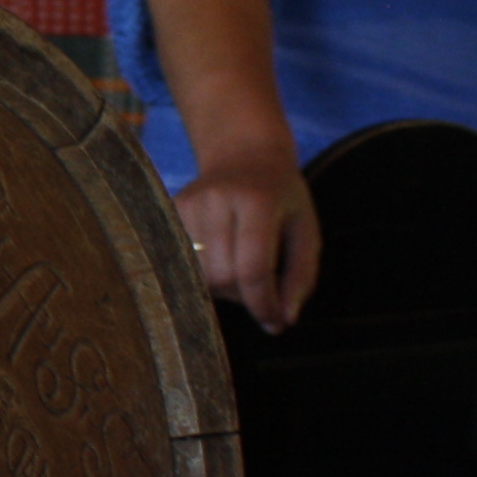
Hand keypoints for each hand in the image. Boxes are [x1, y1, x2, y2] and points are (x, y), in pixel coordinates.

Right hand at [175, 152, 320, 334]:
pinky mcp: (171, 210)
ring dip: (223, 288)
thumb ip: (300, 277)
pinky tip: (221, 257)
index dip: (264, 303)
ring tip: (241, 271)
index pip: (253, 268)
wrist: (245, 153)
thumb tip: (282, 321)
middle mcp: (217, 200)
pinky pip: (184, 262)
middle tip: (261, 290)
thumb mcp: (305, 231)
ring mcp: (189, 204)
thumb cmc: (282, 198)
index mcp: (257, 202)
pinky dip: (205, 273)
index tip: (275, 322)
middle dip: (244, 297)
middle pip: (222, 276)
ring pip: (199, 275)